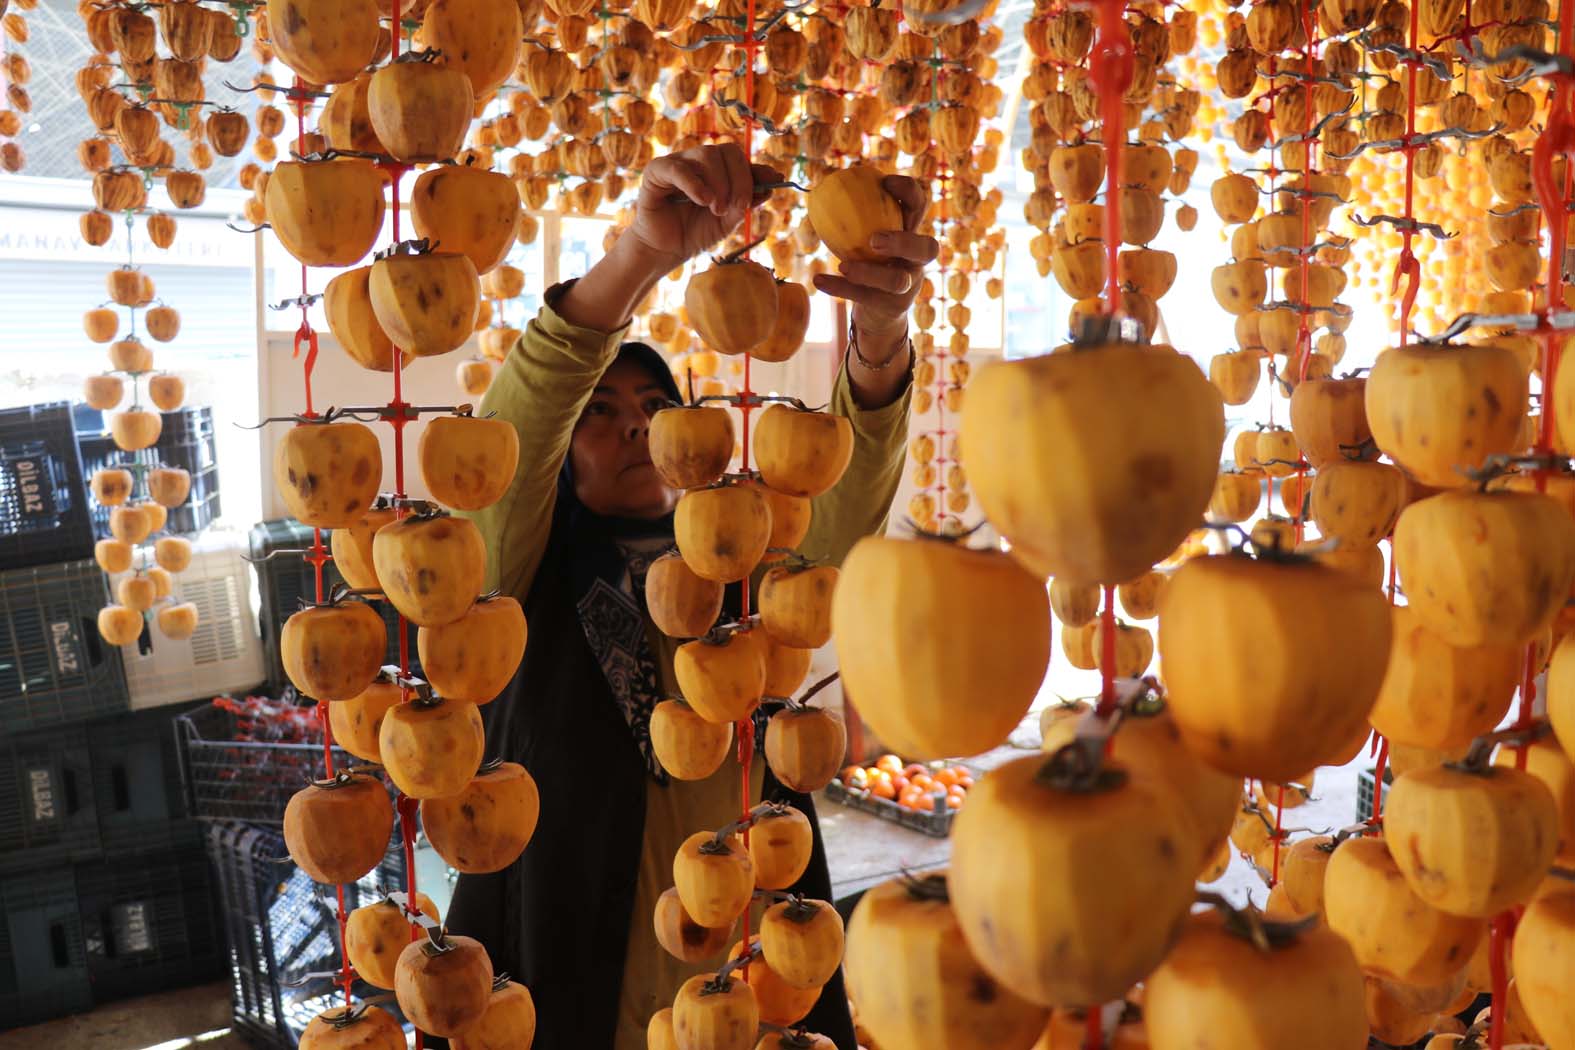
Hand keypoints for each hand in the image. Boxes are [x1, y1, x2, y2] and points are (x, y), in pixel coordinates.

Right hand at [626, 144, 781, 271]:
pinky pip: (678, 168)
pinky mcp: (656, 171)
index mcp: (716, 169)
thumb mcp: (727, 221)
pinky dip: (695, 184)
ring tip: (717, 210)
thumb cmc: (695, 234)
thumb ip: (745, 203)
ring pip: (706, 155)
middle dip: (740, 179)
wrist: (665, 251)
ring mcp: (678, 163)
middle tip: (739, 207)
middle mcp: (697, 161)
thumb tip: (771, 186)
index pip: (740, 159)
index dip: (757, 169)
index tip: (775, 179)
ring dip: (719, 184)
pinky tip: (703, 201)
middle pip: (727, 152)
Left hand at [811, 175, 939, 343]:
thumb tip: (822, 188)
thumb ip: (859, 218)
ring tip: (843, 265)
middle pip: (927, 248)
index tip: (886, 182)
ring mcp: (908, 286)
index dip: (909, 192)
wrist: (880, 313)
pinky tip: (819, 279)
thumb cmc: (872, 264)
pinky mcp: (891, 307)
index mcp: (912, 234)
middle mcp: (917, 261)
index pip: (920, 207)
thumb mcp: (870, 240)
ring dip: (869, 272)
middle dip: (902, 242)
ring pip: (897, 280)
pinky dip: (840, 288)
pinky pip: (866, 297)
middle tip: (874, 240)